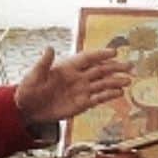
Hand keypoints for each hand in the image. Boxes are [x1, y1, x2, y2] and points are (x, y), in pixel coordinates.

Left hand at [13, 47, 131, 124]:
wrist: (27, 109)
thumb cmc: (29, 90)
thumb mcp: (34, 75)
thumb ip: (44, 63)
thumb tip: (49, 48)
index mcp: (67, 67)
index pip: (88, 58)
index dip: (101, 54)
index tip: (114, 52)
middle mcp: (78, 77)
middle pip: (100, 70)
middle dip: (115, 67)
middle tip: (130, 65)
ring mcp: (81, 90)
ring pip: (102, 84)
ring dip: (115, 81)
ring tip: (128, 80)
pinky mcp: (81, 104)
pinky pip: (98, 98)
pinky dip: (109, 95)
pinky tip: (120, 93)